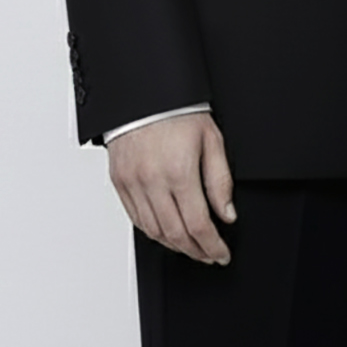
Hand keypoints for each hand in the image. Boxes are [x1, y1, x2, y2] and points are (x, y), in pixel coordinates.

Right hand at [107, 112, 235, 263]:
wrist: (144, 92)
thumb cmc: (178, 110)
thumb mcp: (211, 138)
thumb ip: (220, 180)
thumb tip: (226, 213)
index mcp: (179, 171)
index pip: (198, 225)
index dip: (212, 246)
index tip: (221, 254)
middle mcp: (153, 181)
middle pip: (176, 235)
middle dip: (196, 251)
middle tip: (209, 255)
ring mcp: (133, 183)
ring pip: (154, 232)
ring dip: (174, 246)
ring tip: (191, 247)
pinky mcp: (119, 182)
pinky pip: (135, 219)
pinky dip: (153, 232)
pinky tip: (166, 233)